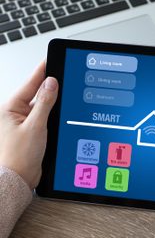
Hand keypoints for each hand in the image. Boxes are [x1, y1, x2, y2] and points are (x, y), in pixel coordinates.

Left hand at [0, 62, 57, 189]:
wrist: (20, 177)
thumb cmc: (19, 156)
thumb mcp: (35, 126)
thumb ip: (44, 103)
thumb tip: (51, 84)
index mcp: (10, 108)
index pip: (29, 85)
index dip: (41, 72)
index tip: (49, 60)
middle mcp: (16, 114)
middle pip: (36, 94)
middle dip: (48, 86)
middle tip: (61, 74)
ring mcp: (25, 123)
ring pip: (41, 106)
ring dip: (51, 101)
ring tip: (62, 91)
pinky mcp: (33, 131)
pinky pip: (44, 117)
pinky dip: (52, 113)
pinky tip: (58, 110)